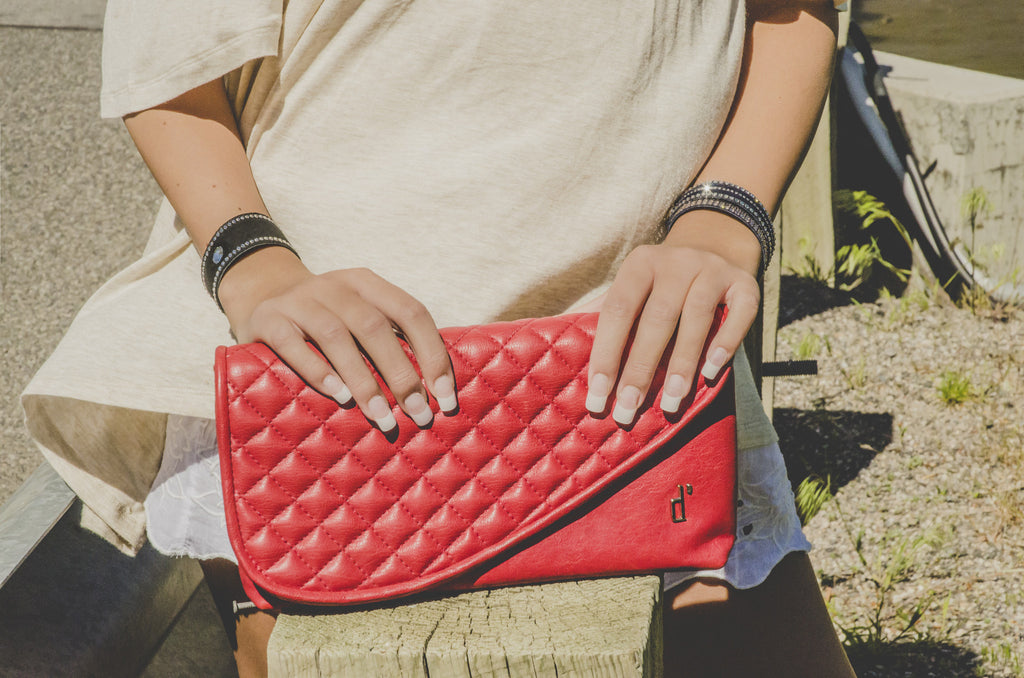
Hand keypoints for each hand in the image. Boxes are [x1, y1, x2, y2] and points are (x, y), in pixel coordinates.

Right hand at [218, 247, 455, 432]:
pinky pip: (293, 345)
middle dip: (401, 374)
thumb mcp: (361, 318)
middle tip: (417, 414)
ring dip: (363, 380)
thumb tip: (436, 392)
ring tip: (381, 416)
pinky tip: (340, 396)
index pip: (412, 312)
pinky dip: (319, 371)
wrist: (263, 294)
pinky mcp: (269, 319)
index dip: (433, 354)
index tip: (445, 396)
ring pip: (336, 336)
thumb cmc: (328, 321)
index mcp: (368, 284)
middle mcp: (336, 286)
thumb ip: (392, 342)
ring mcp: (300, 300)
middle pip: (375, 327)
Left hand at [585, 214, 760, 424]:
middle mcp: (675, 262)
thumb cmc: (660, 284)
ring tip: (672, 403)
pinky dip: (726, 342)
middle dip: (641, 370)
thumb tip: (556, 336)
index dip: (606, 354)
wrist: (714, 244)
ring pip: (697, 318)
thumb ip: (601, 313)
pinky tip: (711, 373)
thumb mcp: (630, 287)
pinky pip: (740, 313)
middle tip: (628, 411)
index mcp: (639, 265)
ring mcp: (712, 270)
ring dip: (683, 364)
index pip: (618, 312)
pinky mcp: (746, 282)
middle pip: (656, 320)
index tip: (598, 396)